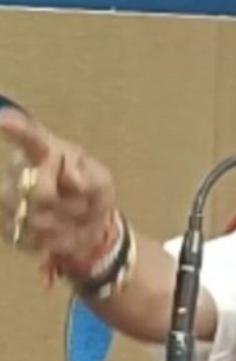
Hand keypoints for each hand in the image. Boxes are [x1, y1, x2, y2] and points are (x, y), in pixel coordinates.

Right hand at [0, 108, 115, 261]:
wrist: (86, 223)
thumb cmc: (93, 192)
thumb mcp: (101, 181)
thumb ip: (89, 178)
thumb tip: (72, 179)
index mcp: (45, 150)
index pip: (31, 139)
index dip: (17, 130)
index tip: (3, 120)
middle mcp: (19, 170)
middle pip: (41, 194)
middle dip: (73, 206)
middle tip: (86, 205)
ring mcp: (7, 198)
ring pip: (38, 221)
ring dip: (66, 224)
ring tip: (73, 216)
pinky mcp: (6, 226)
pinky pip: (31, 239)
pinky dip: (54, 240)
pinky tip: (61, 231)